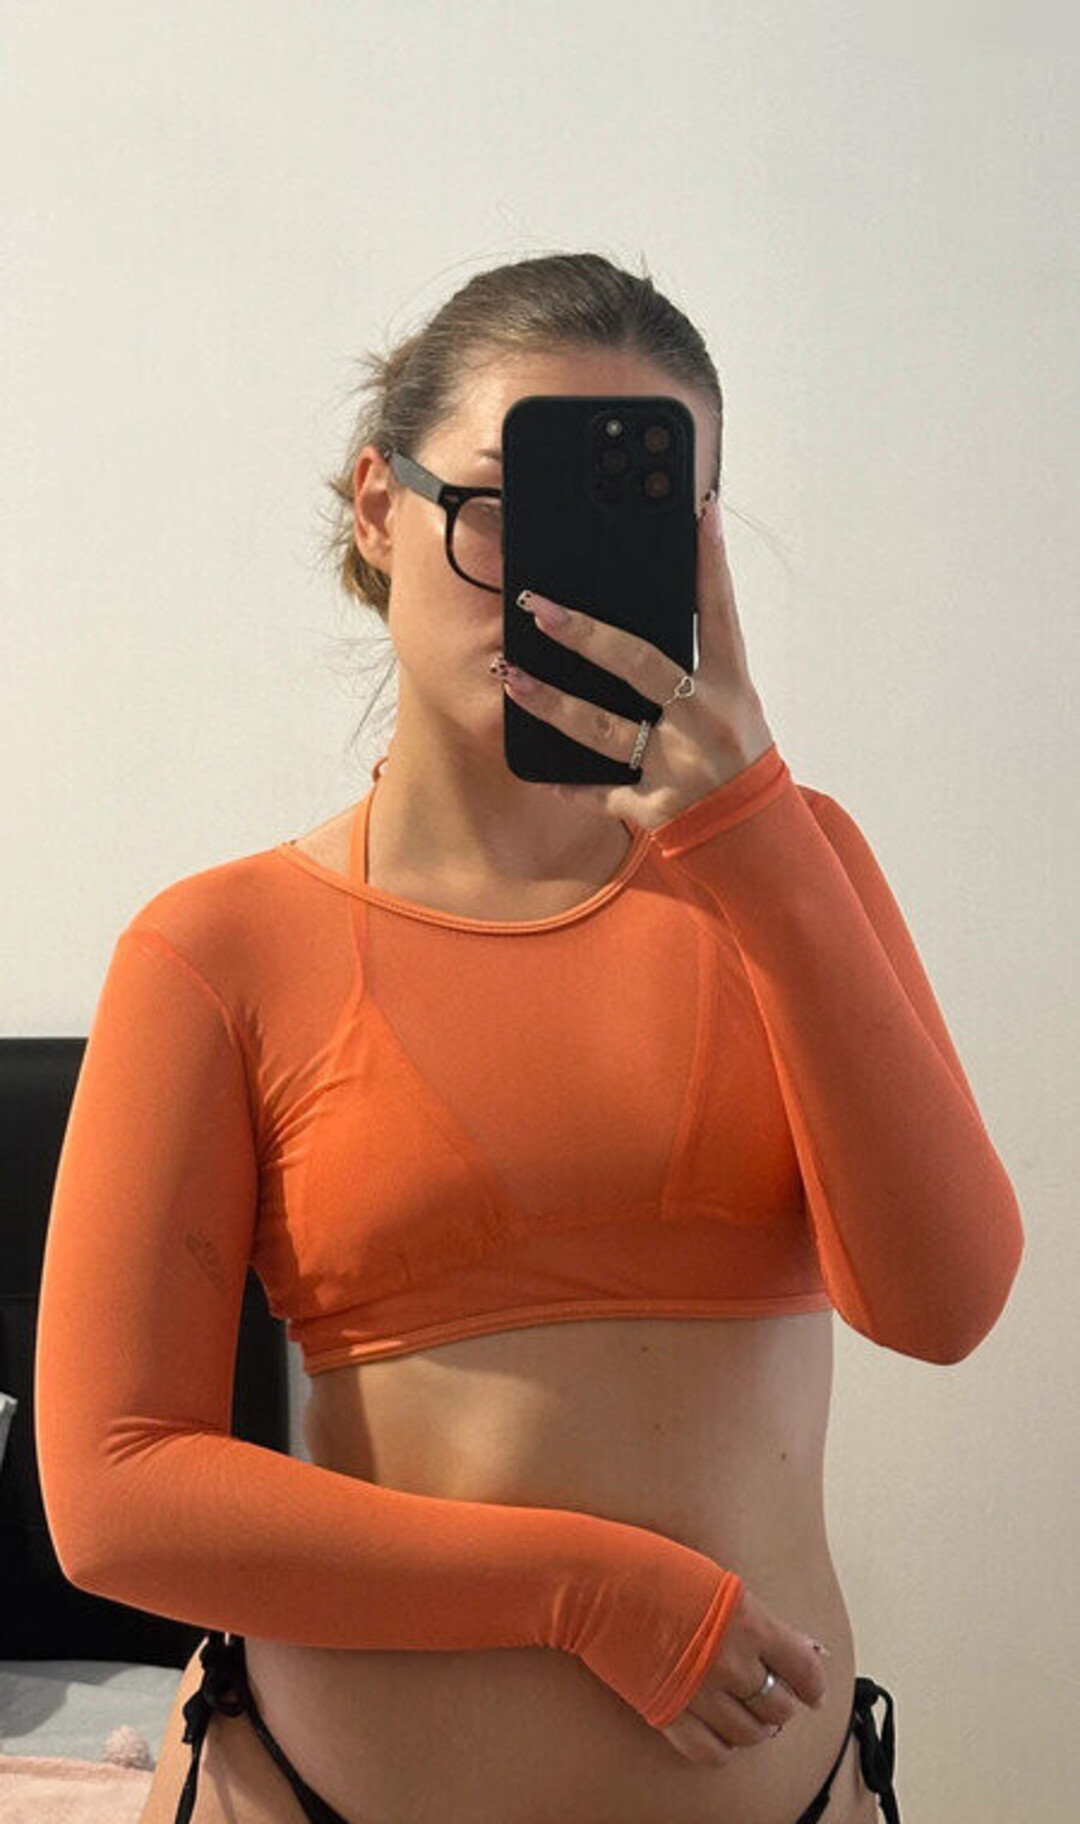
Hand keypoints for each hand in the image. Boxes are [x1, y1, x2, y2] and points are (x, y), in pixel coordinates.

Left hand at [502, 492, 776, 831]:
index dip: (709, 562)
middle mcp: (703, 719)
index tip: (697, 513)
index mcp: (730, 685)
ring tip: (512, 677)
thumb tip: (663, 599)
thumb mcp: (734, 698)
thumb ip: (700, 655)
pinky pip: (604, 793)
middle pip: (639, 666)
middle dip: (586, 635)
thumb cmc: (738, 751)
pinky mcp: (656, 805)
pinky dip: (572, 785)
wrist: (753, 827)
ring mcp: (677, 764)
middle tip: (539, 607)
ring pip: (604, 730)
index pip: (719, 612)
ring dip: (553, 704)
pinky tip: (543, 771)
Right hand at [658, 1584, 829, 1767]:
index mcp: (748, 1623)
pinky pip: (710, 1750)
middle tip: (776, 1696)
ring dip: (756, 1728)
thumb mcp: (719, 1583)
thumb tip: (803, 1648)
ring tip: (751, 1717)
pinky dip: (723, 1748)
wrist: (596, 1582)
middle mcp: (730, 1663)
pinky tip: (721, 1733)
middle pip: (780, 1707)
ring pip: (749, 1733)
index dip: (813, 1684)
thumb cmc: (655, 1567)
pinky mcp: (668, 1712)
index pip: (803, 1670)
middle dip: (783, 1704)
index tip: (811, 1690)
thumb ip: (760, 1621)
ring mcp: (698, 1692)